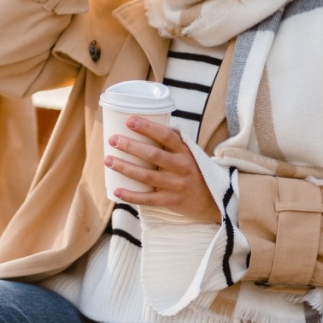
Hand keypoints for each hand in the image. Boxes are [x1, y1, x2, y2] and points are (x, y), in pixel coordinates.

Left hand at [105, 116, 219, 222]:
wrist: (214, 200)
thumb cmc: (194, 171)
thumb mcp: (190, 153)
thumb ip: (172, 142)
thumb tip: (147, 123)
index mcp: (185, 151)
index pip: (166, 136)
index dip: (147, 127)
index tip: (129, 120)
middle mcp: (182, 167)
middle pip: (152, 155)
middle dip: (130, 146)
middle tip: (113, 140)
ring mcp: (176, 185)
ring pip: (146, 176)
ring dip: (125, 168)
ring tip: (108, 160)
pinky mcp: (171, 201)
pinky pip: (148, 199)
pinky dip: (131, 196)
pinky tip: (117, 191)